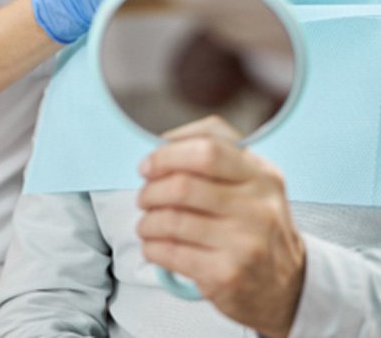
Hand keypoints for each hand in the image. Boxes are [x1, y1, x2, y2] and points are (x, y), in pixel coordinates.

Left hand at [136, 127, 304, 337]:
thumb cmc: (255, 224)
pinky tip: (153, 246)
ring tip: (146, 224)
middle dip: (151, 190)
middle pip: (183, 186)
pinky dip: (151, 247)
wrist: (286, 286)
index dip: (167, 155)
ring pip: (172, 220)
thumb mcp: (252, 180)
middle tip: (144, 198)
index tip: (148, 165)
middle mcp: (258, 207)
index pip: (207, 149)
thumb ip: (215, 153)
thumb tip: (163, 145)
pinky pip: (171, 253)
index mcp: (261, 175)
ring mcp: (245, 243)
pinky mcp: (227, 275)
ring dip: (147, 221)